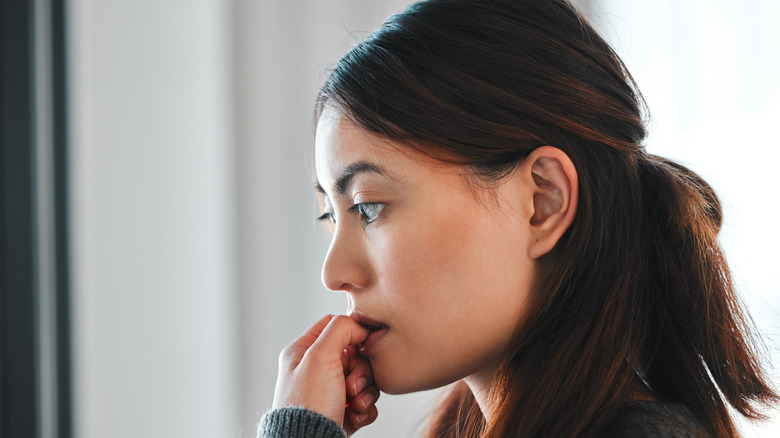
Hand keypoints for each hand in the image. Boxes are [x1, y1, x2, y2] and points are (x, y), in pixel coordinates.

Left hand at [272, 315, 380, 434]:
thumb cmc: (308, 404)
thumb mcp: (319, 355)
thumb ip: (340, 329)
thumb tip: (358, 326)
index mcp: (303, 352)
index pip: (334, 326)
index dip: (352, 334)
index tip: (360, 346)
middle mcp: (315, 371)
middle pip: (354, 355)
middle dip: (361, 371)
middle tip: (351, 386)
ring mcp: (329, 392)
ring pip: (364, 379)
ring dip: (366, 392)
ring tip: (355, 404)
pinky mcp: (342, 411)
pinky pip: (366, 401)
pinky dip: (365, 409)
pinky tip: (355, 415)